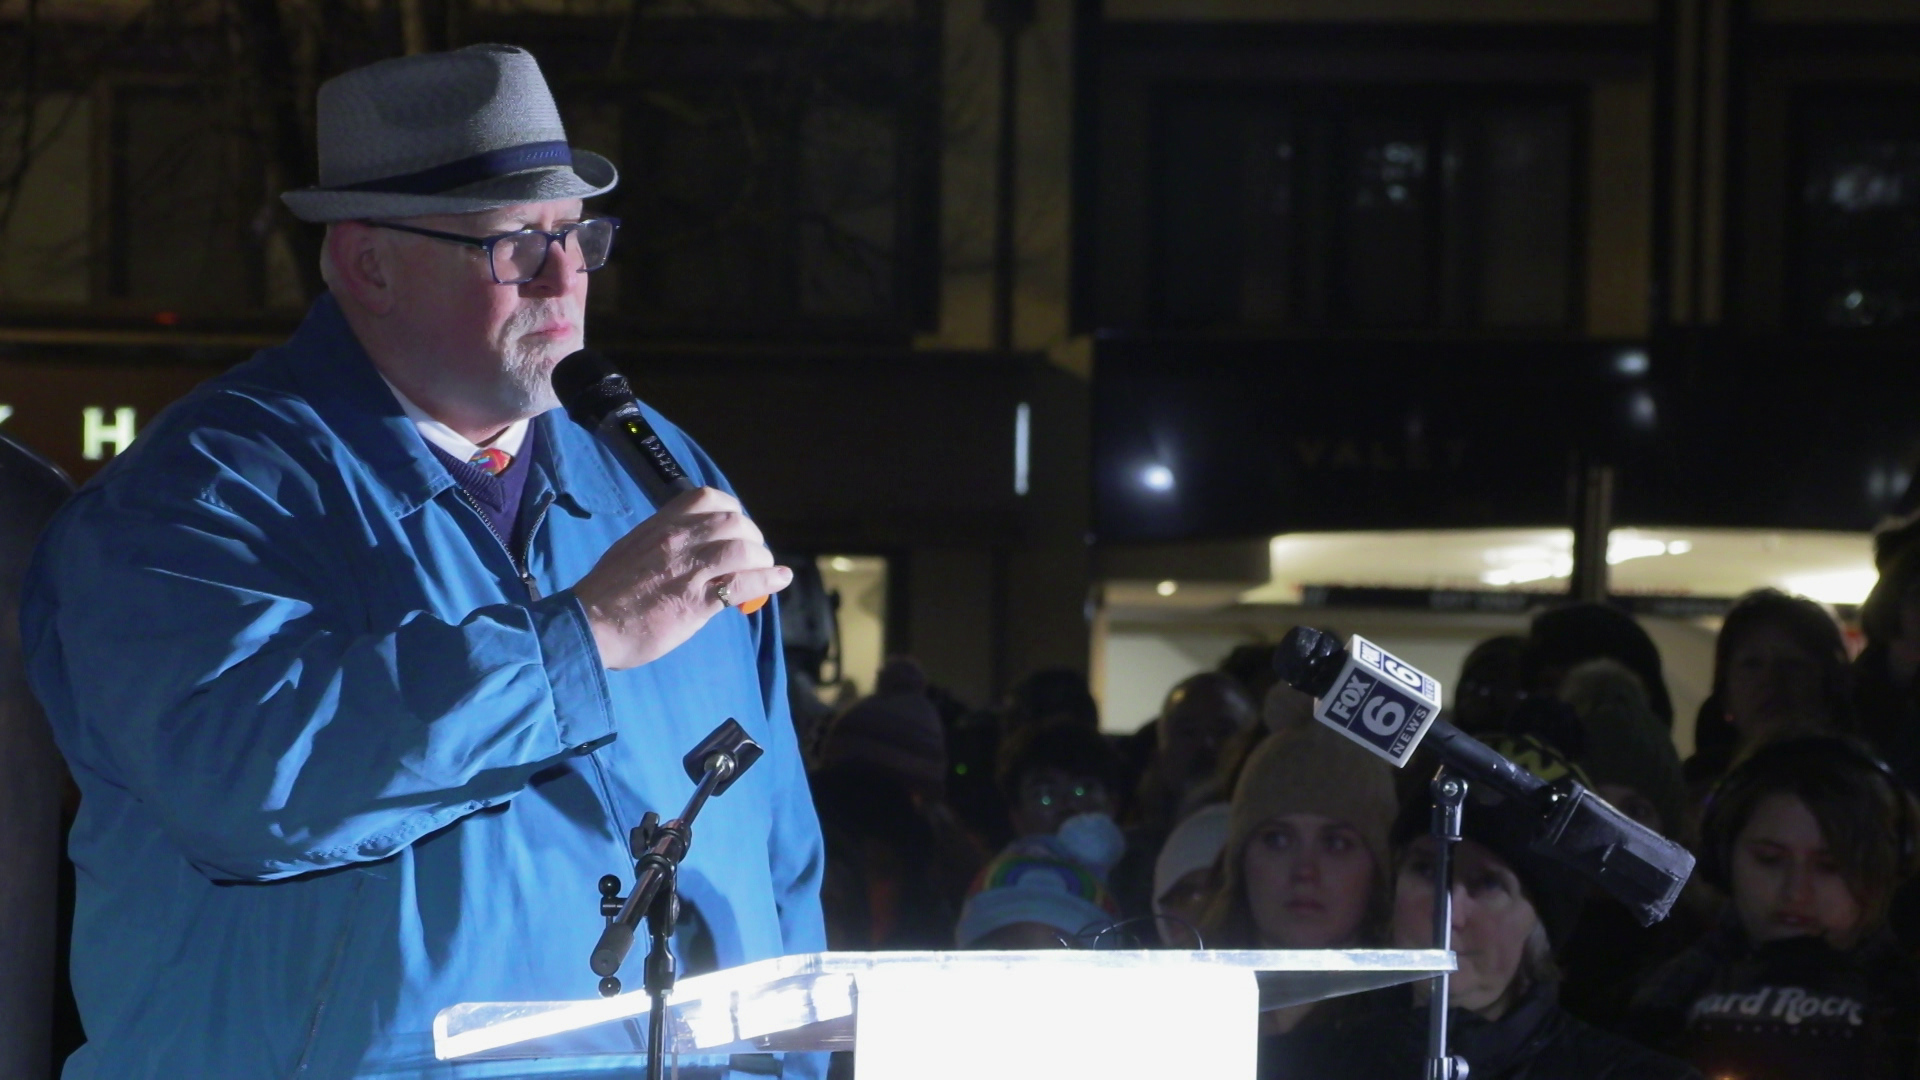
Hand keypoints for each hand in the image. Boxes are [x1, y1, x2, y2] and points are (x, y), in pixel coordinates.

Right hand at [571, 486, 792, 669]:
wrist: (587, 626)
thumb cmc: (605, 595)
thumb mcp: (631, 552)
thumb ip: (661, 544)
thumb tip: (690, 549)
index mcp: (659, 526)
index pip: (705, 498)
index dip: (730, 508)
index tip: (735, 525)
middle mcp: (676, 541)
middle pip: (733, 522)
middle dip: (751, 537)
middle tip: (752, 554)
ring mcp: (688, 570)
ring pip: (743, 549)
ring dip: (761, 559)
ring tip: (763, 571)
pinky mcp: (696, 602)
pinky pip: (743, 583)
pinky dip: (768, 580)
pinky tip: (779, 580)